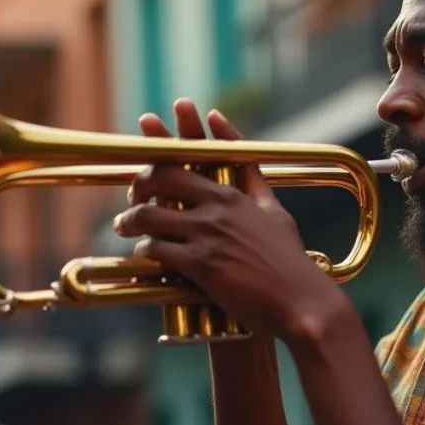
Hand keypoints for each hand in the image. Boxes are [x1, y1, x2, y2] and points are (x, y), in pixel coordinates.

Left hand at [114, 99, 349, 342]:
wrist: (299, 300)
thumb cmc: (289, 259)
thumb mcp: (274, 211)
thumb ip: (254, 182)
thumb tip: (242, 157)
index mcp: (234, 193)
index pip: (192, 154)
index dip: (164, 138)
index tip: (147, 123)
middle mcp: (218, 207)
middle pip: (163, 177)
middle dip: (139, 182)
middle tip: (132, 195)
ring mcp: (207, 234)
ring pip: (149, 215)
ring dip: (130, 219)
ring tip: (124, 226)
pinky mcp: (200, 264)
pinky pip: (156, 249)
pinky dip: (144, 249)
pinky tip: (142, 252)